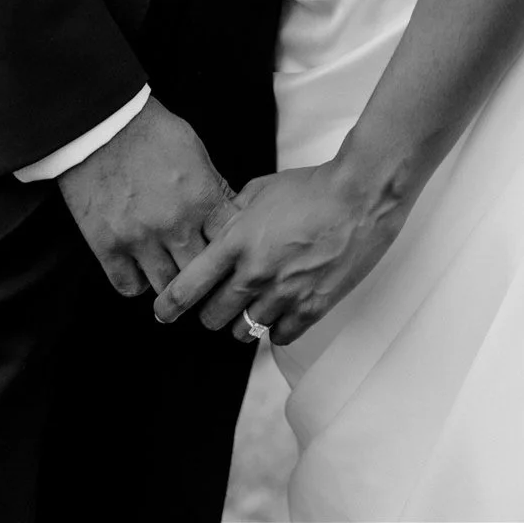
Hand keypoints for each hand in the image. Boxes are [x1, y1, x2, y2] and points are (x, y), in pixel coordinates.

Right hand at [58, 96, 236, 297]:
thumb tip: (228, 210)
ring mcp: (139, 239)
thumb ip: (212, 184)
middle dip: (204, 273)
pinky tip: (140, 268)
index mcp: (201, 197)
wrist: (98, 121)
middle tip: (200, 271)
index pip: (230, 244)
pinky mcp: (107, 245)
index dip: (231, 250)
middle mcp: (174, 224)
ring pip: (168, 288)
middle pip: (201, 274)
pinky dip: (137, 282)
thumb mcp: (193, 148)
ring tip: (171, 273)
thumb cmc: (149, 129)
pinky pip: (129, 286)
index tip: (226, 251)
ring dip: (172, 282)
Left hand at [152, 160, 405, 347]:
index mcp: (237, 241)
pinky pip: (280, 336)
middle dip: (210, 312)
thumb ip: (235, 213)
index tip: (162, 312)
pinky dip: (277, 327)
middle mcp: (255, 273)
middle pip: (213, 316)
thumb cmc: (312, 186)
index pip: (188, 286)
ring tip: (253, 304)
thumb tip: (222, 229)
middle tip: (218, 302)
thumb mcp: (262, 189)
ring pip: (244, 331)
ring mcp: (284, 294)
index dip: (169, 305)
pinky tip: (282, 309)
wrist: (361, 195)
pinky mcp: (312, 307)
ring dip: (243, 321)